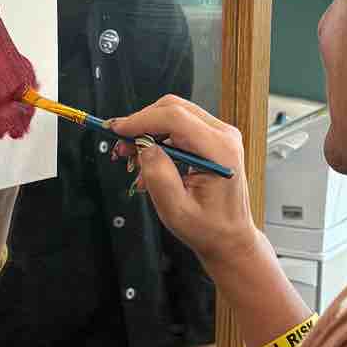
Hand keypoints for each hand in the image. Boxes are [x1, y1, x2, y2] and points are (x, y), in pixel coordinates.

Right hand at [107, 96, 254, 268]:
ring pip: (175, 114)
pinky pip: (180, 126)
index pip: (175, 118)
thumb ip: (159, 176)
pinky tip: (150, 165)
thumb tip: (143, 147)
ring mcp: (221, 134)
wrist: (230, 238)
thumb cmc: (208, 228)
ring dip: (148, 132)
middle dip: (141, 124)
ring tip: (134, 162)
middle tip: (121, 148)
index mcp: (219, 150)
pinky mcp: (214, 139)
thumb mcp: (177, 211)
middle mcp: (224, 135)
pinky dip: (159, 140)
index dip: (141, 120)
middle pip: (174, 108)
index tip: (116, 131)